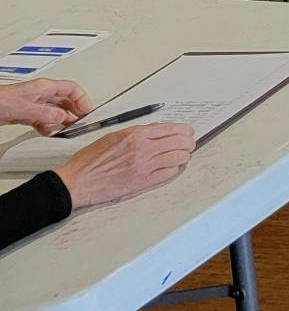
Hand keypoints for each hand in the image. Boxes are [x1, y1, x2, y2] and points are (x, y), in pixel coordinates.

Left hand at [0, 78, 89, 133]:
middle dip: (74, 111)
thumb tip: (63, 117)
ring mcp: (33, 104)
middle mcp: (41, 94)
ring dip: (61, 119)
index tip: (87, 111)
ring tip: (67, 129)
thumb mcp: (27, 108)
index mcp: (45, 87)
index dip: (82, 99)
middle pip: (65, 100)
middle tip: (80, 122)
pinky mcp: (25, 113)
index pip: (72, 89)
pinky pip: (42, 119)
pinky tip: (48, 131)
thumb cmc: (0, 100)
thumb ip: (47, 113)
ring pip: (54, 110)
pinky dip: (47, 125)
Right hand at [55, 123, 195, 208]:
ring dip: (184, 155)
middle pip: (180, 142)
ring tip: (182, 155)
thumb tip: (158, 129)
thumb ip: (138, 132)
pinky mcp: (143, 182)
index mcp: (136, 135)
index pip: (171, 128)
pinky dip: (174, 168)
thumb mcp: (114, 136)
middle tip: (189, 143)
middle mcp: (143, 149)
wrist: (77, 182)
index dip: (184, 130)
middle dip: (188, 142)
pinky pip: (169, 173)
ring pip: (179, 157)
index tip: (188, 132)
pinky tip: (173, 167)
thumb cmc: (91, 159)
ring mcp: (144, 166)